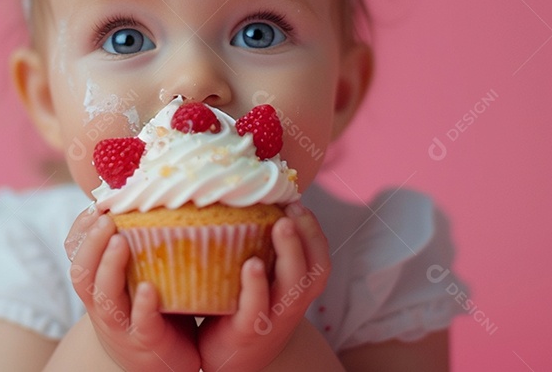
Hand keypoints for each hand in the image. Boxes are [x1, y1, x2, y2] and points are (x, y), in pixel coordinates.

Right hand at [66, 206, 200, 371]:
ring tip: (119, 242)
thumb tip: (153, 194)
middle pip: (83, 272)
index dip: (80, 229)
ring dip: (108, 267)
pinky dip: (142, 306)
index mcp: (100, 283)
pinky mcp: (145, 341)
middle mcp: (103, 303)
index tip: (94, 204)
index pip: (78, 253)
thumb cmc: (153, 310)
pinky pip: (140, 323)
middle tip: (104, 216)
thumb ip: (144, 243)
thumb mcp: (142, 274)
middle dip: (90, 242)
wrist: (162, 363)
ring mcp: (121, 324)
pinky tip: (150, 290)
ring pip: (103, 297)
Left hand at [197, 203, 330, 371]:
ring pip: (294, 287)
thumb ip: (258, 246)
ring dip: (291, 253)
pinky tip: (251, 265)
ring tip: (280, 224)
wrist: (231, 362)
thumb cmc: (244, 308)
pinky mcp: (247, 330)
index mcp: (296, 287)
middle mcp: (291, 302)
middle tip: (293, 207)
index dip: (315, 230)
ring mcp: (272, 317)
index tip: (298, 201)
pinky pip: (257, 308)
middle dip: (308, 234)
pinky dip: (257, 286)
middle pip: (314, 268)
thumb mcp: (260, 279)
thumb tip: (242, 197)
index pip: (319, 256)